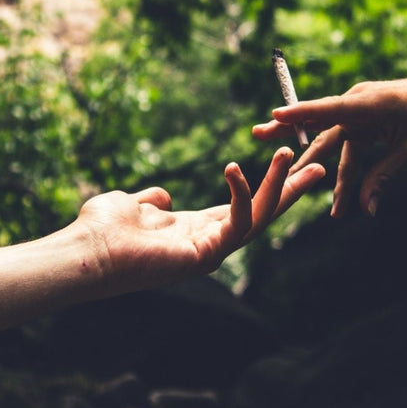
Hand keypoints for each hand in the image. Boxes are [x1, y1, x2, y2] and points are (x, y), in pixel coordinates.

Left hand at [73, 147, 325, 296]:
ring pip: (259, 217)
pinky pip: (237, 221)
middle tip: (320, 166)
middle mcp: (209, 244)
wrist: (86, 253)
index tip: (290, 164)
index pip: (243, 207)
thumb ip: (151, 201)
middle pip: (263, 214)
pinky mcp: (206, 255)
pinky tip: (235, 168)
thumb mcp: (132, 204)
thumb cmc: (100, 232)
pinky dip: (241, 193)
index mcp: (196, 231)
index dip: (268, 187)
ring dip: (278, 185)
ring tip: (289, 152)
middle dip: (291, 190)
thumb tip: (160, 197)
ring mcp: (211, 253)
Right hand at [253, 74, 406, 216]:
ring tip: (290, 185)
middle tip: (257, 134)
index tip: (276, 116)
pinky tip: (342, 196)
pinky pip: (347, 147)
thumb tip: (367, 209)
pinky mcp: (363, 120)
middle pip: (318, 124)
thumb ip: (385, 177)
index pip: (330, 110)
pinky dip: (343, 169)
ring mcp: (359, 111)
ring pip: (332, 143)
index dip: (302, 114)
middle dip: (288, 133)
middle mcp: (359, 104)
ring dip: (319, 169)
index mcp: (371, 104)